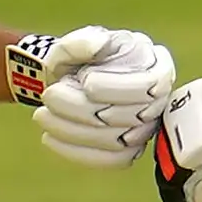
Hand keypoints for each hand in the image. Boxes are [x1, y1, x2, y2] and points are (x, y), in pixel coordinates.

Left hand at [8, 27, 176, 168]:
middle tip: (49, 96)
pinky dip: (77, 152)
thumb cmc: (78, 61)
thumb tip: (99, 45)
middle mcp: (159, 101)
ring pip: (116, 140)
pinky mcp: (129, 151)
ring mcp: (146, 129)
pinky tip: (49, 138)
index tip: (86, 81)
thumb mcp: (77, 43)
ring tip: (42, 115)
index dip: (118, 87)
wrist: (68, 83)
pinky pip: (110, 160)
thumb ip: (85, 40)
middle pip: (130, 116)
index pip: (149, 84)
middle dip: (83, 108)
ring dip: (73, 130)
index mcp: (157, 66)